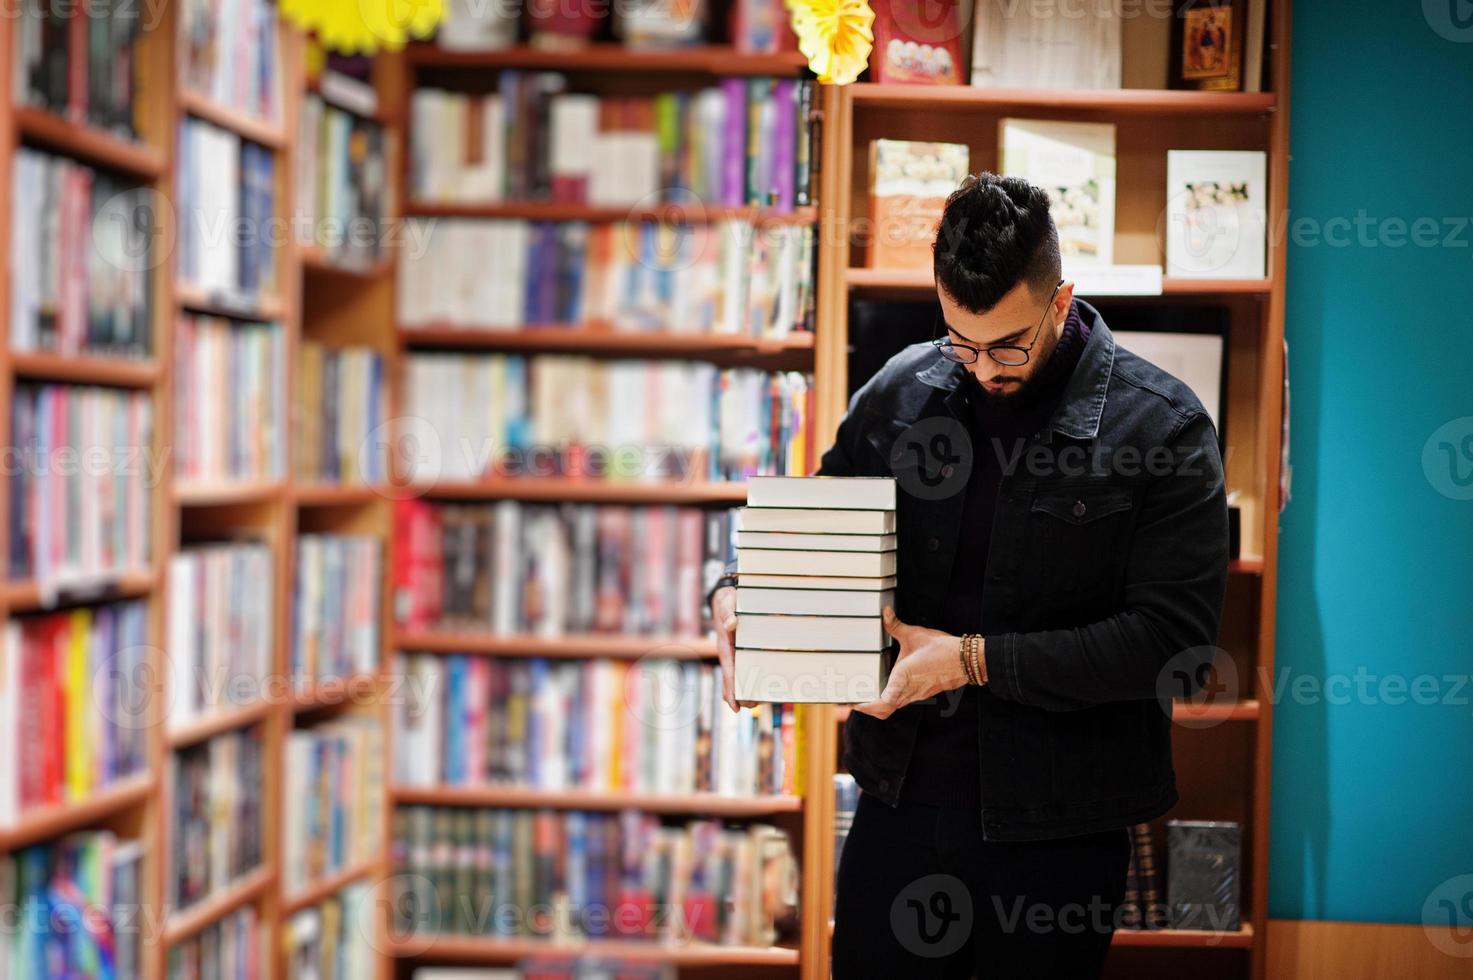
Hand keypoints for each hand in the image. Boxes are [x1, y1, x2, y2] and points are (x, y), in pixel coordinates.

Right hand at [711, 585, 754, 711]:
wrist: (726, 599)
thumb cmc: (728, 602)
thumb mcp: (728, 604)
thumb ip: (729, 613)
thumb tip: (730, 624)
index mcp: (724, 647)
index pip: (728, 672)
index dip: (731, 690)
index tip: (735, 706)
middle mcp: (729, 654)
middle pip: (732, 680)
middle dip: (740, 695)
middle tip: (750, 706)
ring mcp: (735, 654)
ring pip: (738, 677)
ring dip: (746, 690)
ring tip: (756, 702)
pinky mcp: (741, 652)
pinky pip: (744, 668)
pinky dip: (750, 679)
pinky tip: (760, 687)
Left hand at [853, 607, 974, 719]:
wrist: (966, 661)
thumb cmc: (942, 649)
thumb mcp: (915, 634)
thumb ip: (896, 625)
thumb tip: (885, 612)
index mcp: (903, 678)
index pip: (883, 702)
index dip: (867, 707)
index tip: (853, 702)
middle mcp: (908, 691)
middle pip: (884, 711)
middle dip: (867, 709)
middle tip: (852, 700)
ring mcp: (916, 694)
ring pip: (893, 708)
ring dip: (878, 706)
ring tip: (863, 696)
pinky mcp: (922, 692)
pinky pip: (902, 701)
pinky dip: (890, 700)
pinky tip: (885, 689)